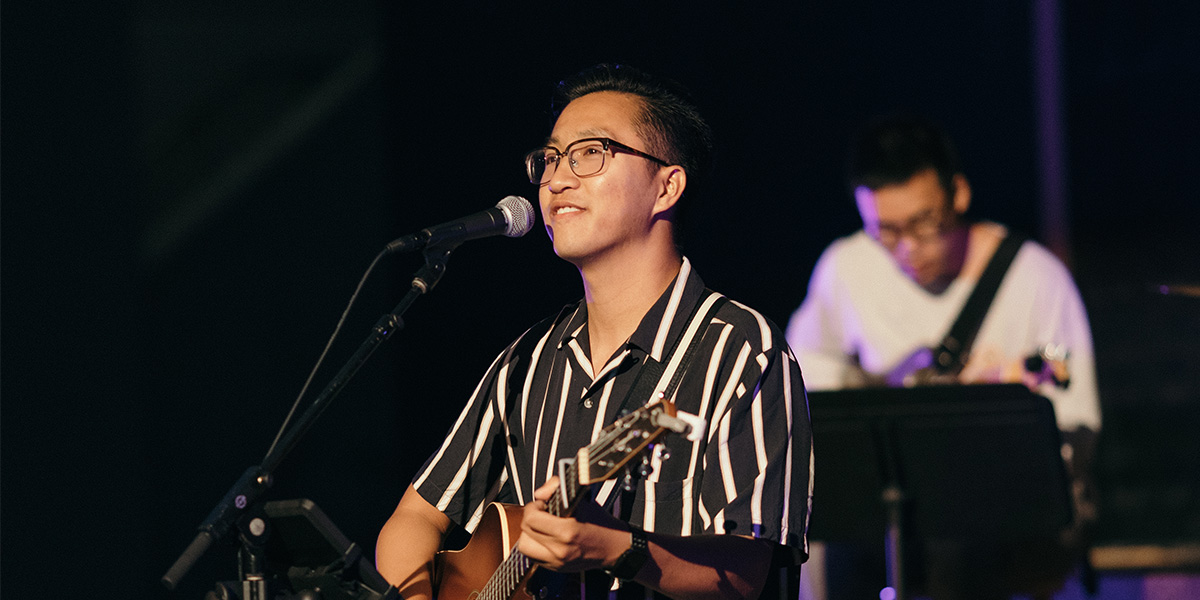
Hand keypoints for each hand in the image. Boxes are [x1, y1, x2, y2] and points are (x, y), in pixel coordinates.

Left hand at [516, 477, 631, 572]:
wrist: (614, 547)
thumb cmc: (600, 523)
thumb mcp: (581, 498)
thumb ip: (556, 487)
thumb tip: (539, 494)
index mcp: (567, 531)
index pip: (531, 519)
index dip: (533, 507)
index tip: (541, 504)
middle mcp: (560, 549)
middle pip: (525, 532)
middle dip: (530, 518)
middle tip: (540, 513)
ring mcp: (557, 562)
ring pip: (524, 547)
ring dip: (529, 534)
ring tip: (540, 527)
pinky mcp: (556, 568)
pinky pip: (533, 557)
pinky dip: (535, 546)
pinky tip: (545, 538)